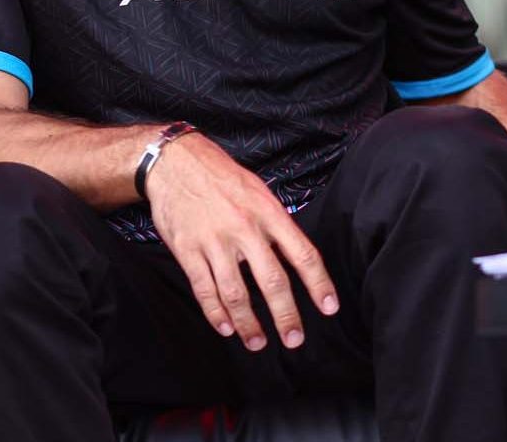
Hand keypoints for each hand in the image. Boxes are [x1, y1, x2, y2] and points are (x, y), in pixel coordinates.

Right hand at [146, 133, 339, 350]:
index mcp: (270, 214)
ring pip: (236, 293)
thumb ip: (277, 225)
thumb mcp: (260, 192)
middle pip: (272, 280)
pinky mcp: (188, 250)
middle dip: (285, 315)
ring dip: (248, 323)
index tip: (329, 308)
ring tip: (258, 343)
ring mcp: (215, 241)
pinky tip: (225, 328)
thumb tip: (295, 259)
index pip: (303, 254)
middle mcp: (246, 229)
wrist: (177, 164)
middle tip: (295, 340)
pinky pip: (204, 289)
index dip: (319, 284)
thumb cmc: (224, 179)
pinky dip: (215, 313)